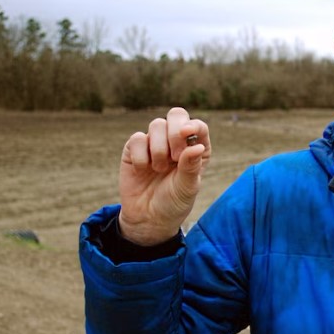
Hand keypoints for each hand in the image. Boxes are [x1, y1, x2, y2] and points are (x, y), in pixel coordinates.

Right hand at [117, 107, 210, 244]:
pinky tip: (143, 170)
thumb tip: (196, 147)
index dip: (192, 125)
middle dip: (174, 131)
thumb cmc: (173, 203)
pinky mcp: (135, 148)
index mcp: (196, 148)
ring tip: (159, 169)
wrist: (147, 218)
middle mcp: (177, 141)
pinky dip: (141, 156)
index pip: (198, 126)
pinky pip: (137, 138)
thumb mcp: (186, 188)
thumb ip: (191, 167)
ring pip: (156, 125)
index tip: (186, 133)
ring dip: (159, 149)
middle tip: (174, 156)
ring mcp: (156, 142)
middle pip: (177, 115)